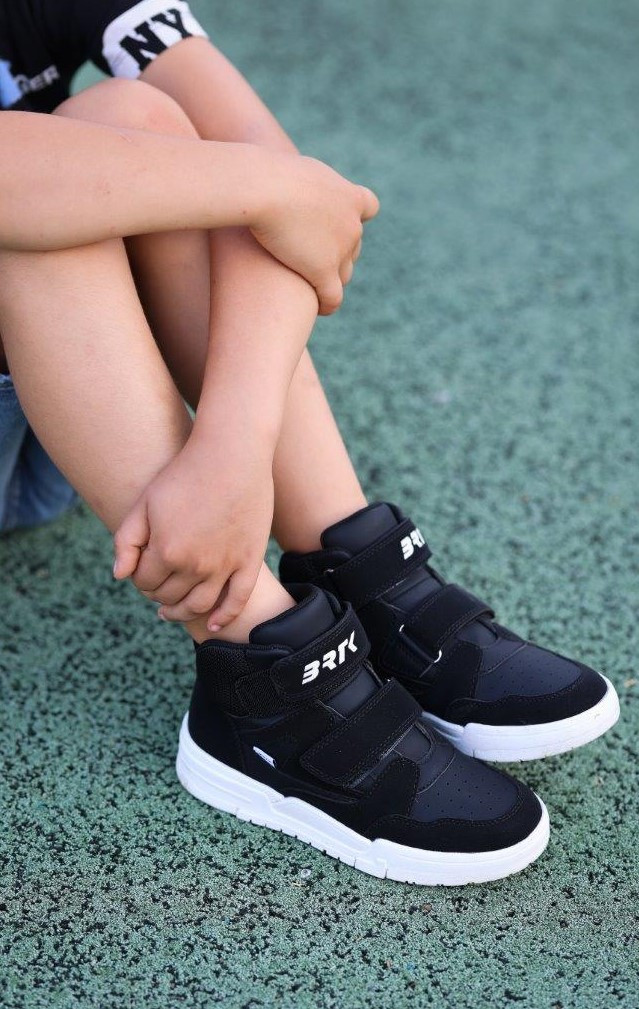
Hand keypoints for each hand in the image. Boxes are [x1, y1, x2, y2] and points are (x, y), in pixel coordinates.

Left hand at [112, 436, 272, 629]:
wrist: (232, 454)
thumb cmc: (183, 473)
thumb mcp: (144, 503)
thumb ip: (126, 541)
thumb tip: (120, 577)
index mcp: (167, 552)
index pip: (143, 582)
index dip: (138, 577)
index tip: (140, 567)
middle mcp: (196, 566)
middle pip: (169, 596)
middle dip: (157, 593)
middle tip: (156, 583)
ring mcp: (226, 566)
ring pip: (199, 605)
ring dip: (182, 612)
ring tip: (172, 611)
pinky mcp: (249, 561)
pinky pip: (238, 600)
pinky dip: (223, 617)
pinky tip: (211, 625)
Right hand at [250, 151, 379, 314]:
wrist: (266, 188)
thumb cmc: (270, 174)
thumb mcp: (292, 168)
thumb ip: (300, 182)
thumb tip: (291, 184)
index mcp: (349, 195)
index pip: (369, 207)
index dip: (355, 216)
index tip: (335, 220)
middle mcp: (352, 224)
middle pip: (353, 246)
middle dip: (338, 252)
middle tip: (310, 255)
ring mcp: (341, 250)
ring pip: (344, 274)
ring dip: (332, 280)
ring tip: (311, 284)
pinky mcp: (323, 272)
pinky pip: (333, 298)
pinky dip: (327, 304)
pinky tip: (317, 309)